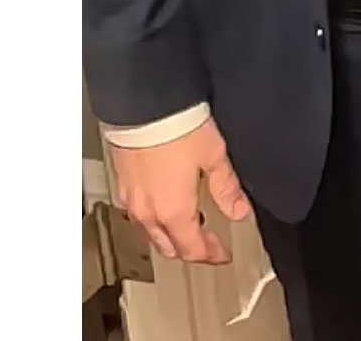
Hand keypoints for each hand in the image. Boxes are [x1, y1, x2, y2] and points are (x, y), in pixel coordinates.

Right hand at [110, 119, 250, 264]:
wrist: (143, 105)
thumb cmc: (176, 127)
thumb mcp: (214, 155)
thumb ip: (226, 187)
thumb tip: (240, 210)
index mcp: (173, 212)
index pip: (192, 249)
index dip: (210, 255)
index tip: (222, 254)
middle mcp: (148, 213)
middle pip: (169, 246)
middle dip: (189, 248)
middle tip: (207, 241)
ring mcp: (131, 200)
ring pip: (150, 233)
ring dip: (170, 233)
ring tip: (188, 220)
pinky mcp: (121, 184)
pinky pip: (137, 213)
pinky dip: (152, 216)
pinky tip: (163, 201)